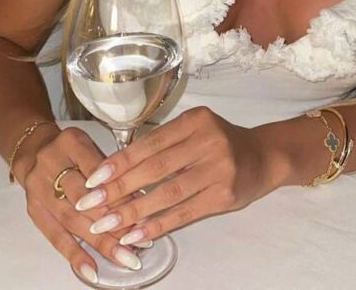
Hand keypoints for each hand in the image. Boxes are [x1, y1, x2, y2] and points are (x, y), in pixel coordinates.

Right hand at [14, 124, 145, 276]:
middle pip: (85, 198)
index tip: (145, 210)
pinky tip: (92, 271)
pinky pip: (55, 236)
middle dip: (114, 221)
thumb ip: (111, 167)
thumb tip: (140, 198)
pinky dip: (75, 255)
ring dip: (101, 242)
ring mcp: (39, 190)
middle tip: (140, 240)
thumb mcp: (90, 144)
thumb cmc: (71, 149)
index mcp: (70, 142)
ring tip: (126, 257)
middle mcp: (51, 164)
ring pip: (73, 220)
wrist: (32, 150)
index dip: (120, 191)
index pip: (99, 170)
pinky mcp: (34, 211)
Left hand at [72, 106, 280, 247]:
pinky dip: (157, 225)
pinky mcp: (225, 195)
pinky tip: (136, 235)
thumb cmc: (221, 143)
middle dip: (118, 188)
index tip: (93, 179)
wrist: (264, 157)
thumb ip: (164, 143)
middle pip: (155, 168)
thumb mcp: (195, 131)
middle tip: (90, 206)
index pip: (149, 143)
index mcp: (195, 120)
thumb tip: (117, 169)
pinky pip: (184, 212)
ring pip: (167, 193)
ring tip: (106, 226)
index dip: (119, 162)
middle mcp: (208, 141)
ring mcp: (218, 169)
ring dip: (133, 211)